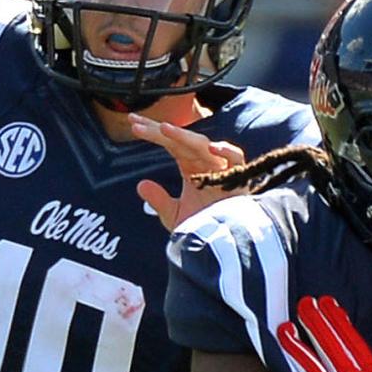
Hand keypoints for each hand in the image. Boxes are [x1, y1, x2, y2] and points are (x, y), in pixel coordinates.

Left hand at [133, 115, 247, 230]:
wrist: (223, 247)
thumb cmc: (202, 229)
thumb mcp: (175, 216)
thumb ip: (159, 201)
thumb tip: (141, 184)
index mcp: (191, 167)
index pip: (171, 144)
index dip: (153, 132)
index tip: (132, 124)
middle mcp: (205, 163)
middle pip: (182, 140)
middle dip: (159, 130)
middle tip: (136, 124)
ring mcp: (222, 168)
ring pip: (202, 145)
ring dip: (183, 136)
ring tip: (163, 129)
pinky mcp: (239, 178)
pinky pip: (236, 158)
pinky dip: (226, 151)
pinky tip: (211, 148)